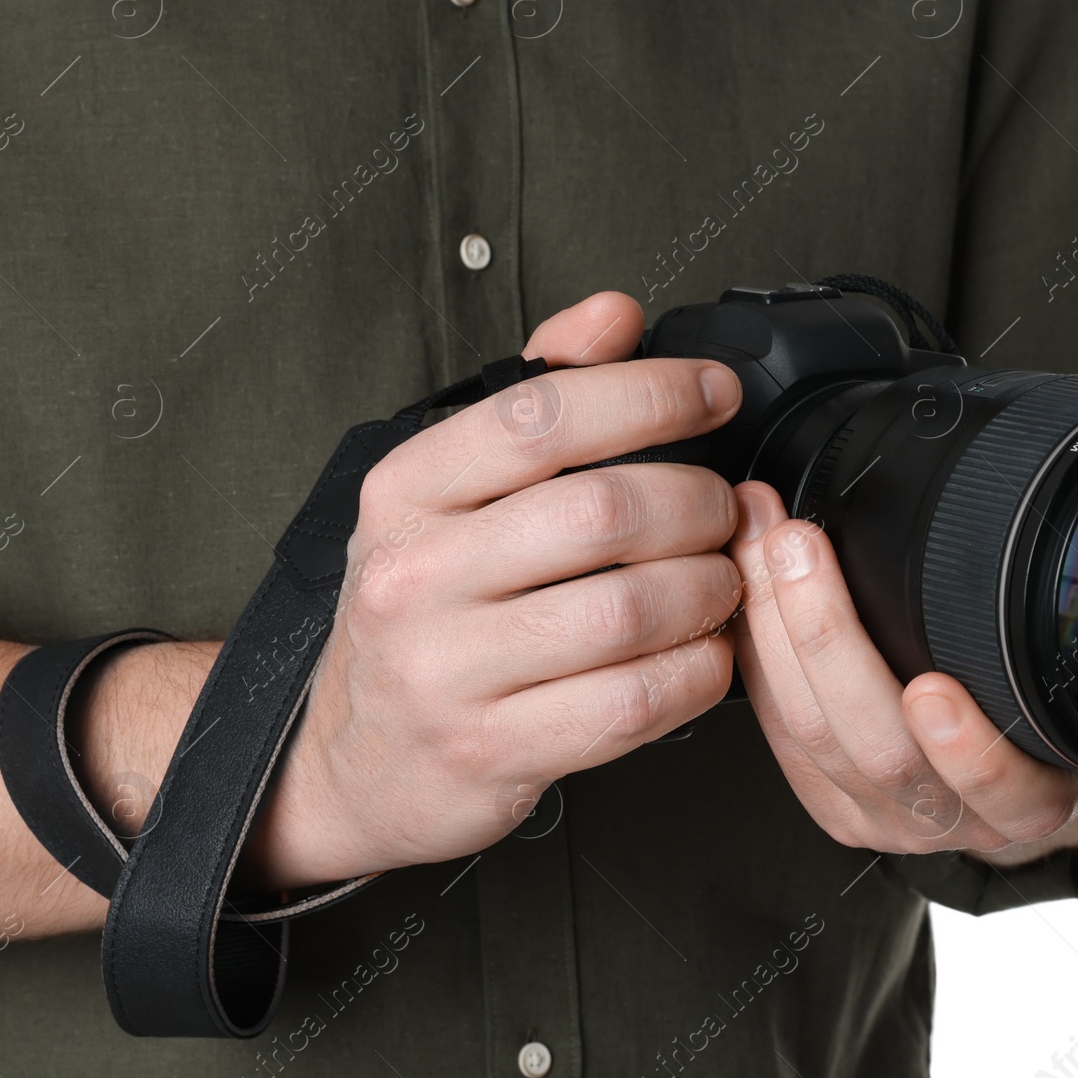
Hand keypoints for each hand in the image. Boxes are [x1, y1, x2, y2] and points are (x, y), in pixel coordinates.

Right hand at [247, 292, 743, 887]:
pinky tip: (705, 653)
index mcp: (406, 493)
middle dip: (698, 503)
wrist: (353, 762)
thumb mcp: (447, 497)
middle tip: (724, 510)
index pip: (541, 415)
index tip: (713, 394)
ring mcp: (448, 672)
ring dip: (708, 590)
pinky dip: (697, 672)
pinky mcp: (492, 751)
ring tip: (721, 581)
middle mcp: (415, 576)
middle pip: (603, 513)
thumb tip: (612, 314)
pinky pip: (632, 704)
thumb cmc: (423, 615)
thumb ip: (534, 397)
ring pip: (628, 612)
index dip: (649, 394)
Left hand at [728, 484, 1077, 859]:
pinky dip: (761, 663)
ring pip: (813, 736)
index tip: (934, 690)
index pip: (997, 780)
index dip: (967, 748)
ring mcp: (886, 821)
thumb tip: (1008, 509)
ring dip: (776, 630)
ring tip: (765, 548)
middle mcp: (954, 820)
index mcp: (1030, 799)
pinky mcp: (837, 813)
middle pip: (879, 747)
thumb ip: (1038, 636)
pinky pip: (781, 740)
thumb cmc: (1044, 710)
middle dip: (828, 635)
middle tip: (799, 545)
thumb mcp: (1063, 679)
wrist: (1024, 769)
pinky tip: (748, 604)